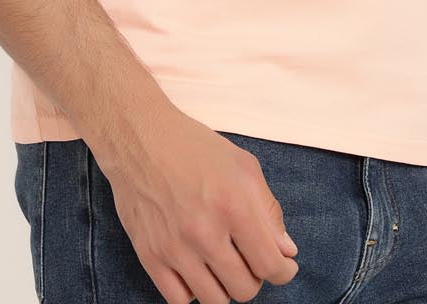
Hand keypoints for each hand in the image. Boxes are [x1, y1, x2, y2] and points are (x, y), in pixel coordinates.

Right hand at [98, 102, 299, 303]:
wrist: (140, 138)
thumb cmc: (194, 147)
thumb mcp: (243, 165)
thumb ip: (269, 210)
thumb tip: (286, 251)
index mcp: (233, 205)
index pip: (270, 265)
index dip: (283, 271)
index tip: (283, 265)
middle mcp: (204, 232)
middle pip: (244, 289)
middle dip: (255, 276)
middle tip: (249, 258)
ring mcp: (175, 248)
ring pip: (215, 301)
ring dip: (226, 287)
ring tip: (224, 264)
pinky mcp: (150, 257)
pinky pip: (180, 301)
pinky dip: (194, 292)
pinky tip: (197, 270)